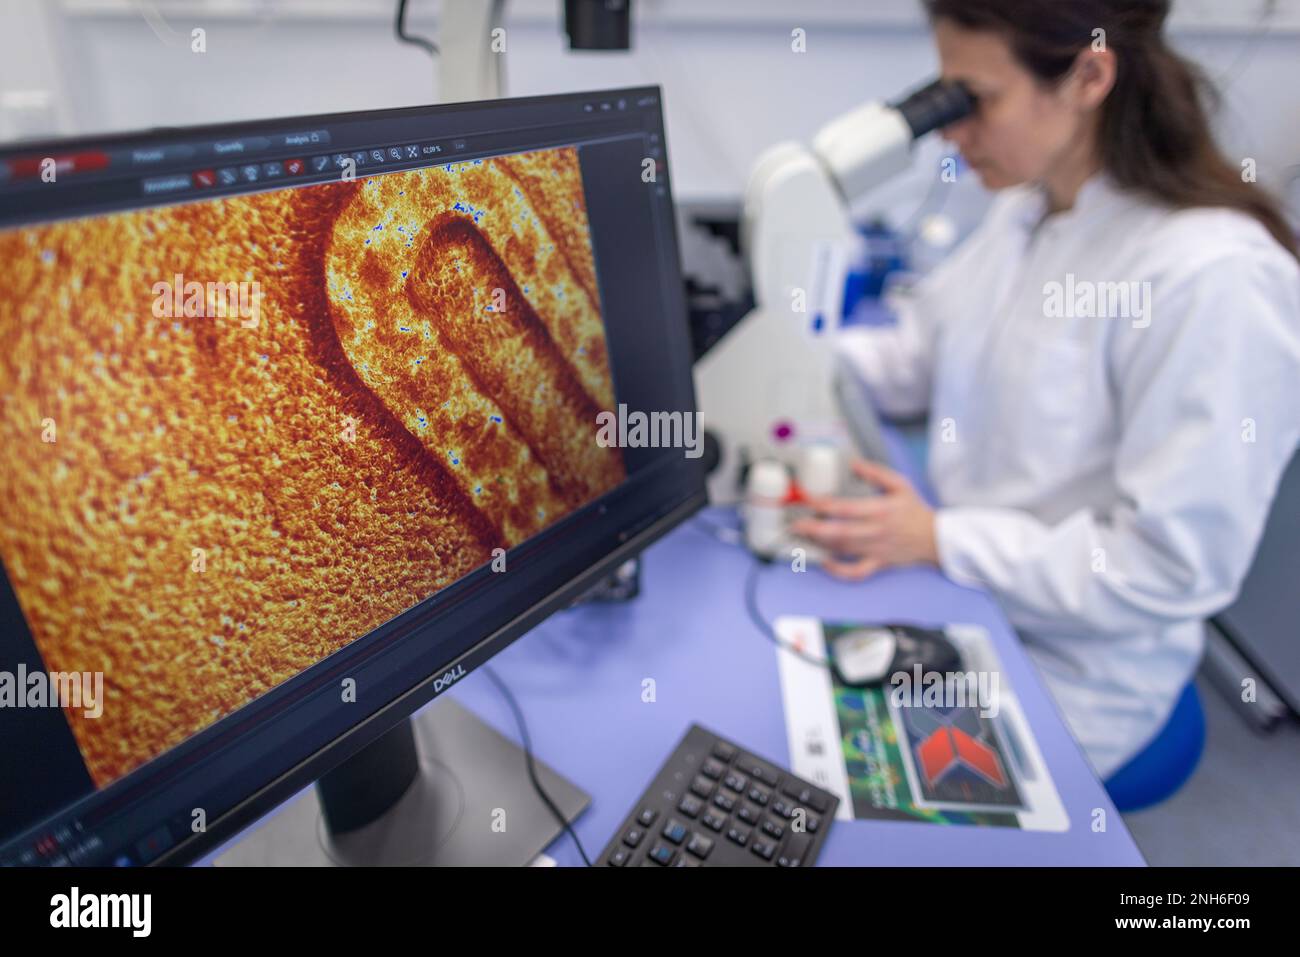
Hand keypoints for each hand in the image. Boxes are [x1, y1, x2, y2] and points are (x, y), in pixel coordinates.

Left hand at [790, 459, 938, 579]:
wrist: (935, 538)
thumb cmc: (914, 510)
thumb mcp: (900, 485)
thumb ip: (876, 472)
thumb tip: (854, 463)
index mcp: (881, 510)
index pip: (847, 508)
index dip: (825, 505)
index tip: (808, 500)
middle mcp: (876, 531)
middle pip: (840, 532)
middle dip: (814, 528)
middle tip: (796, 523)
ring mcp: (876, 550)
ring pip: (843, 549)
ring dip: (821, 543)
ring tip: (803, 535)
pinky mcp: (878, 563)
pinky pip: (856, 572)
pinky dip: (839, 571)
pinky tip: (826, 562)